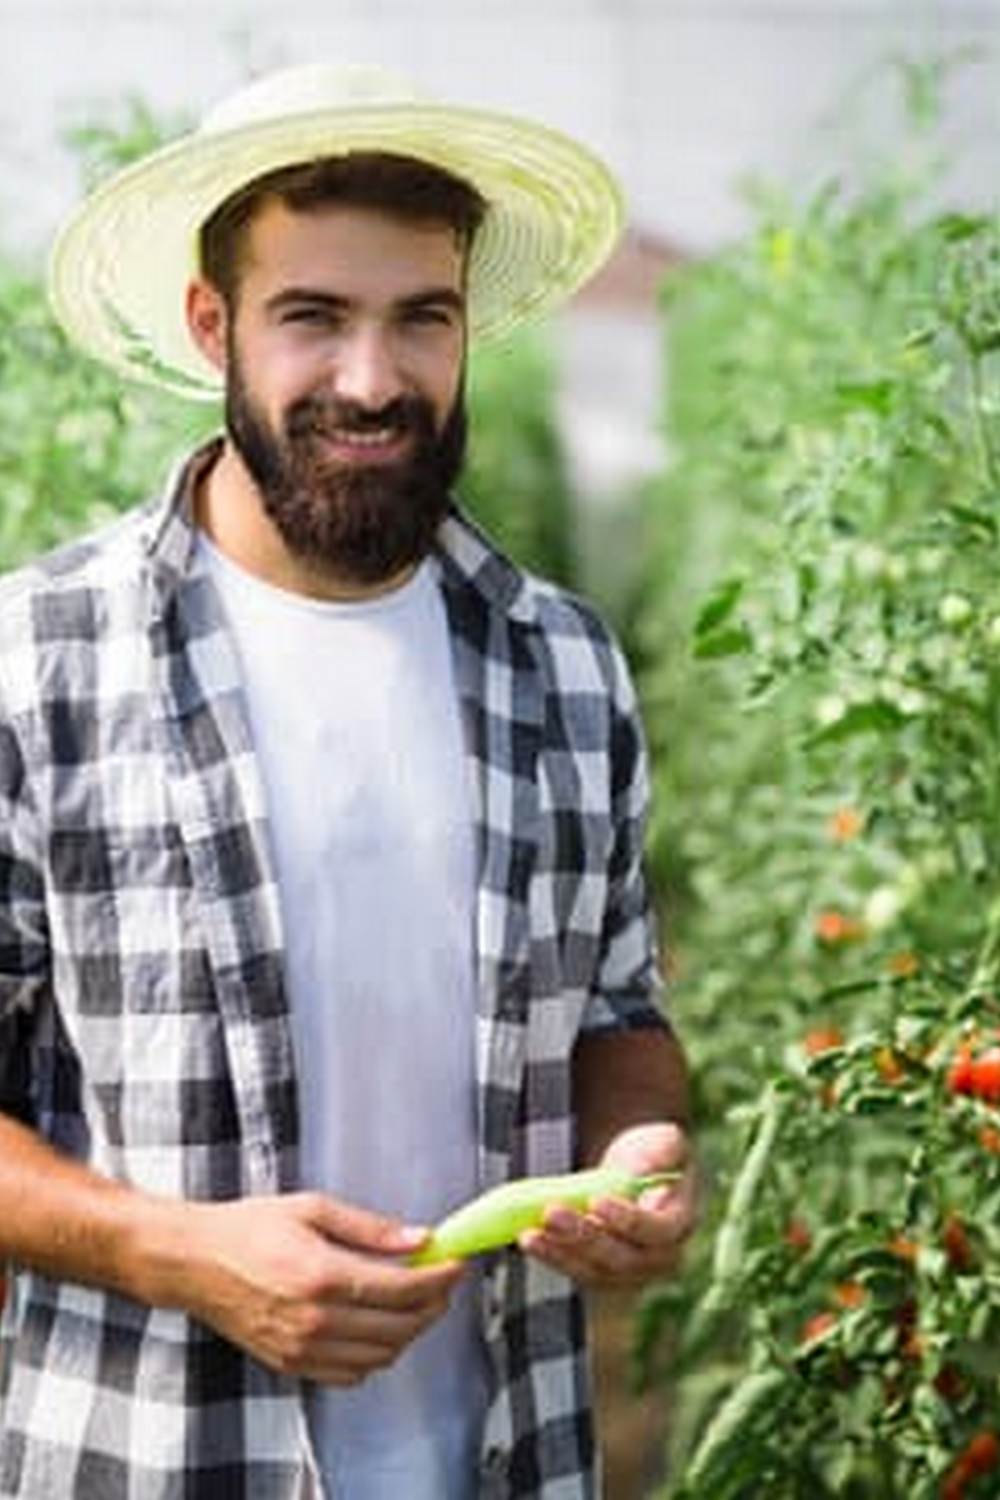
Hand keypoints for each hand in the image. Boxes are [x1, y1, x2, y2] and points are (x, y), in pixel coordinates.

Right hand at [173, 1191, 463, 1385]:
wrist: (195, 1263)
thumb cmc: (250, 1227)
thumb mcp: (312, 1208)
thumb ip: (370, 1228)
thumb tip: (420, 1238)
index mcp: (321, 1274)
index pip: (402, 1289)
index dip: (439, 1279)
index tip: (457, 1264)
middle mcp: (314, 1319)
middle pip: (399, 1327)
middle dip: (433, 1305)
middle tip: (443, 1282)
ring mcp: (302, 1348)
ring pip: (380, 1357)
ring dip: (408, 1332)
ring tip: (416, 1302)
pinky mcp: (291, 1364)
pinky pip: (351, 1375)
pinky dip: (376, 1355)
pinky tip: (379, 1328)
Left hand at [519, 1122, 695, 1288]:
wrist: (635, 1169)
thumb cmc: (652, 1152)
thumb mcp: (665, 1140)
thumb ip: (660, 1153)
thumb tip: (637, 1173)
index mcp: (680, 1223)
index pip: (656, 1231)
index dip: (628, 1221)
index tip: (596, 1200)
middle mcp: (659, 1258)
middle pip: (621, 1258)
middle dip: (583, 1237)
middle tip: (551, 1213)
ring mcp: (629, 1271)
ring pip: (594, 1271)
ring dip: (560, 1252)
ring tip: (530, 1233)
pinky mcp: (601, 1272)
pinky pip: (576, 1270)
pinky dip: (552, 1256)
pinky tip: (529, 1239)